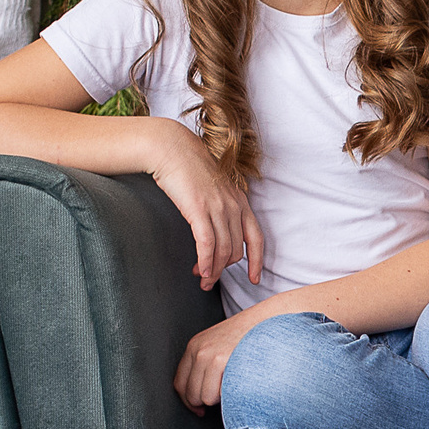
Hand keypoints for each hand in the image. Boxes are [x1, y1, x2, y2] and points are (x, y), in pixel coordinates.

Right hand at [145, 118, 264, 291]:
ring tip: (202, 280)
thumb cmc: (189, 167)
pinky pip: (208, 245)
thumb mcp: (214, 188)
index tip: (254, 279)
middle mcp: (234, 206)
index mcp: (240, 201)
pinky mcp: (200, 210)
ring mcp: (218, 208)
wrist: (172, 148)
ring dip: (213, 270)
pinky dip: (205, 262)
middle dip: (224, 269)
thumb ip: (221, 206)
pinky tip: (200, 271)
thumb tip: (216, 230)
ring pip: (223, 251)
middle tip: (209, 278)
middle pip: (236, 250)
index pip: (256, 238)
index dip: (257, 261)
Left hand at [174, 309, 267, 415]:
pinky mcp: (222, 362)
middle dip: (205, 401)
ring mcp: (209, 356)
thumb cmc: (250, 336)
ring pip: (205, 397)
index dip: (189, 401)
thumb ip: (206, 363)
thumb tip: (200, 396)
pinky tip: (240, 382)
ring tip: (234, 384)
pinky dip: (229, 395)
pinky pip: (218, 394)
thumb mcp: (220, 344)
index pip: (179, 383)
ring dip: (220, 398)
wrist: (270, 320)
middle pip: (191, 394)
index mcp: (194, 346)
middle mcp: (198, 351)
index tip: (198, 408)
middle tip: (221, 396)